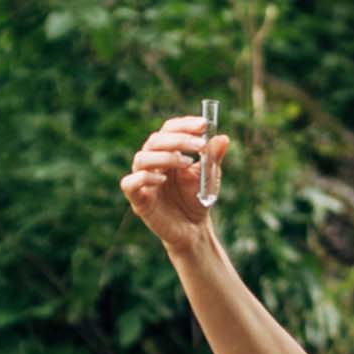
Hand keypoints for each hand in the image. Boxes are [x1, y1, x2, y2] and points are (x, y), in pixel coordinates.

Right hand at [117, 112, 229, 243]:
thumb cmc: (197, 199)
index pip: (169, 129)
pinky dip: (145, 178)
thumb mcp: (209, 176)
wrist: (193, 229)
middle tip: (201, 145)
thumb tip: (223, 138)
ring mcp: (143, 181)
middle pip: (155, 140)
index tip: (204, 125)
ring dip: (165, 156)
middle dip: (179, 139)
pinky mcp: (139, 200)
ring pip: (141, 158)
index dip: (184, 124)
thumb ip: (213, 158)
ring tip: (186, 163)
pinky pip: (130, 183)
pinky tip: (163, 180)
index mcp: (167, 152)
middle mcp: (152, 163)